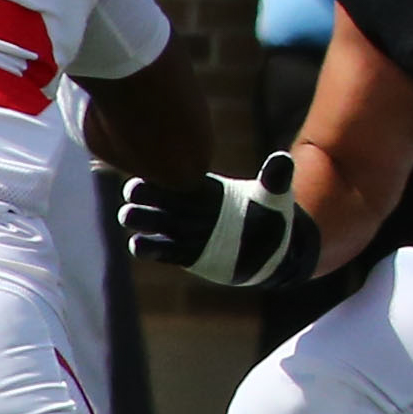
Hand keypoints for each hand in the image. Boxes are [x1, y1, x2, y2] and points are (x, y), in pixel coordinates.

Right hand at [120, 151, 319, 286]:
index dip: (160, 174)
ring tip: (129, 217)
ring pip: (152, 222)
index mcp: (206, 187)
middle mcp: (190, 207)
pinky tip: (138, 244)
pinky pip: (161, 250)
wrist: (274, 250)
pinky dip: (149, 247)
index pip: (178, 177)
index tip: (152, 172)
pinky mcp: (185, 255)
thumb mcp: (275, 196)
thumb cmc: (271, 215)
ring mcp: (184, 230)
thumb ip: (275, 179)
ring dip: (139, 219)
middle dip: (142, 196)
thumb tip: (282, 159)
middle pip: (157, 198)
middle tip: (132, 198)